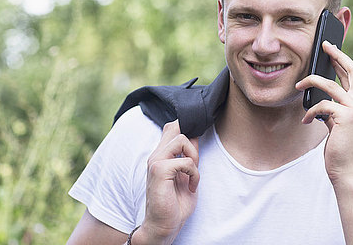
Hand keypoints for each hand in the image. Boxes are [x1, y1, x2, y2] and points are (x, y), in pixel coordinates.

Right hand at [134, 120, 199, 244]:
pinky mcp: (159, 171)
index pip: (172, 128)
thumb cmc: (175, 203)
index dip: (187, 131)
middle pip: (175, 126)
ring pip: (182, 139)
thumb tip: (197, 136)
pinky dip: (194, 174)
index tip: (196, 151)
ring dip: (194, 156)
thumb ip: (189, 156)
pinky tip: (191, 187)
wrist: (163, 225)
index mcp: (161, 155)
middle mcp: (156, 155)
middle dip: (193, 142)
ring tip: (193, 175)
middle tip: (195, 163)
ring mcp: (156, 162)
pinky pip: (186, 161)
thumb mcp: (187, 175)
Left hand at [295, 41, 352, 184]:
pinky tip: (305, 121)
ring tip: (298, 85)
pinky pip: (322, 105)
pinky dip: (310, 112)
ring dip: (310, 82)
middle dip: (337, 54)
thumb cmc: (341, 148)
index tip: (331, 49)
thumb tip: (319, 95)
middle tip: (324, 45)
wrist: (348, 170)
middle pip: (352, 70)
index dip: (343, 60)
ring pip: (330, 85)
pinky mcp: (345, 117)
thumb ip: (334, 108)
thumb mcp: (338, 123)